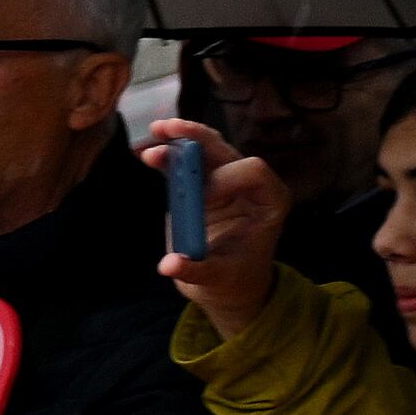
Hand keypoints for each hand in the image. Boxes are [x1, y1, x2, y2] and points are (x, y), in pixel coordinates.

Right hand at [146, 121, 291, 336]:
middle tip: (168, 131)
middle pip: (226, 149)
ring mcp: (227, 183)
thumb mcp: (217, 278)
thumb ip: (196, 269)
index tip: (200, 200)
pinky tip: (146, 151)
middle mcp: (251, 186)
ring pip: (207, 149)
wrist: (228, 284)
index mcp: (269, 202)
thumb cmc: (231, 280)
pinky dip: (169, 154)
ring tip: (155, 132)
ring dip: (181, 139)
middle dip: (198, 139)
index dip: (224, 178)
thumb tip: (168, 266)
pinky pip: (188, 162)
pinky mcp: (204, 186)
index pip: (252, 170)